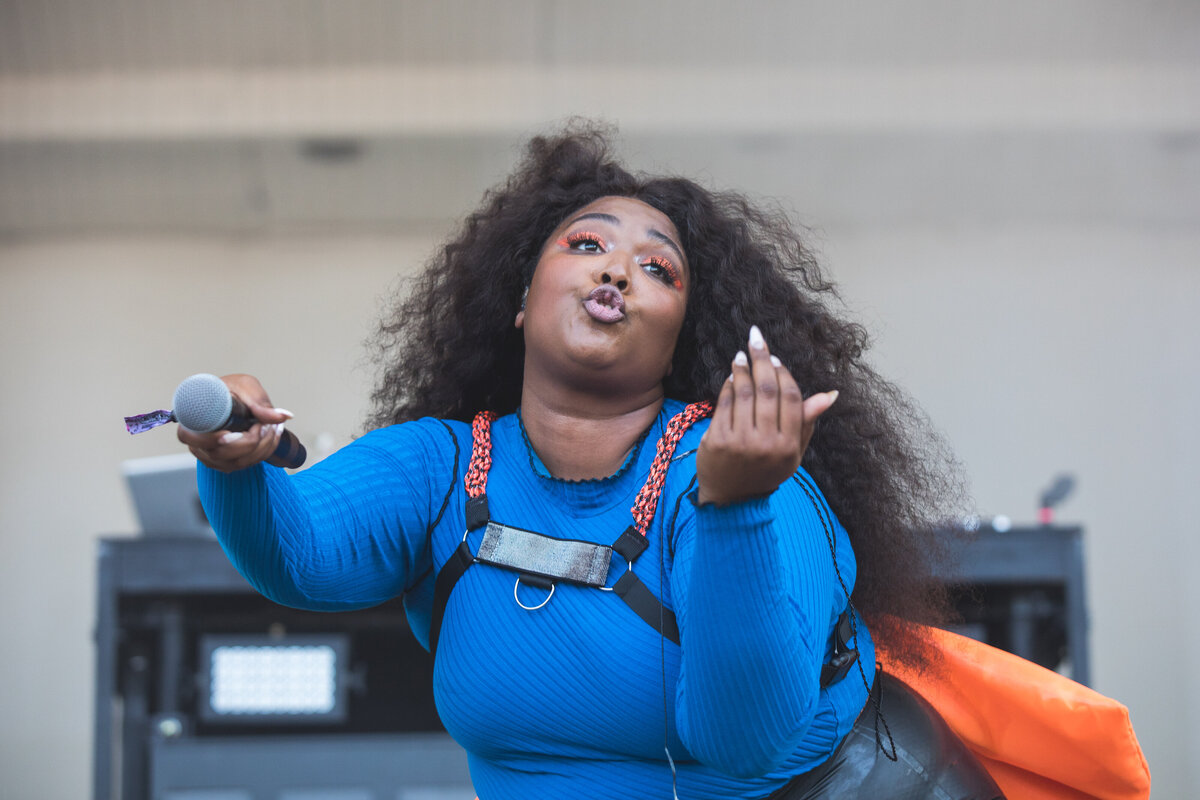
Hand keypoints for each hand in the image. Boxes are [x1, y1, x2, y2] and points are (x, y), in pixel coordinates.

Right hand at [176, 373, 294, 472]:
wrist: (236, 400)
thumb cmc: (233, 392)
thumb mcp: (247, 388)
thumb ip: (260, 403)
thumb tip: (282, 416)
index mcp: (192, 419)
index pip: (187, 436)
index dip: (208, 439)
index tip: (228, 434)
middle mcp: (197, 441)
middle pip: (219, 454)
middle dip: (248, 442)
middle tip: (262, 425)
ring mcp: (210, 455)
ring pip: (237, 462)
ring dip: (261, 446)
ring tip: (269, 427)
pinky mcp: (225, 463)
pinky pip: (246, 464)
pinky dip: (264, 451)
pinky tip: (269, 436)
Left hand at [696, 326, 837, 505]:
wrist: (732, 500)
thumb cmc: (766, 472)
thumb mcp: (793, 453)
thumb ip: (807, 423)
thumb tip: (830, 395)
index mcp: (789, 445)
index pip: (790, 398)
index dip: (783, 374)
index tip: (775, 358)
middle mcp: (767, 444)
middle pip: (767, 390)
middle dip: (762, 359)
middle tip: (756, 339)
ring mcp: (741, 442)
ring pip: (744, 394)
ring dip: (742, 370)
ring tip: (741, 356)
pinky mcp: (718, 440)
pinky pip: (724, 404)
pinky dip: (728, 387)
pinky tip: (731, 377)